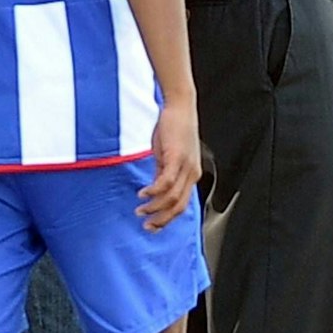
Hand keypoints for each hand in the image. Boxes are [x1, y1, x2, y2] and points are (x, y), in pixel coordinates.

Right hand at [139, 97, 199, 231]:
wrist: (180, 106)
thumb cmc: (173, 126)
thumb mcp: (167, 153)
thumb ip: (162, 170)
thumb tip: (154, 186)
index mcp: (191, 173)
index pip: (182, 204)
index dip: (167, 218)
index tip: (153, 226)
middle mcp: (192, 173)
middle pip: (178, 207)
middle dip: (161, 220)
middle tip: (146, 226)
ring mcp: (185, 166)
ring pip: (172, 198)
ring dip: (155, 208)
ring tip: (140, 211)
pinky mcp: (176, 158)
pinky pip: (166, 182)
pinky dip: (153, 192)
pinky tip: (142, 194)